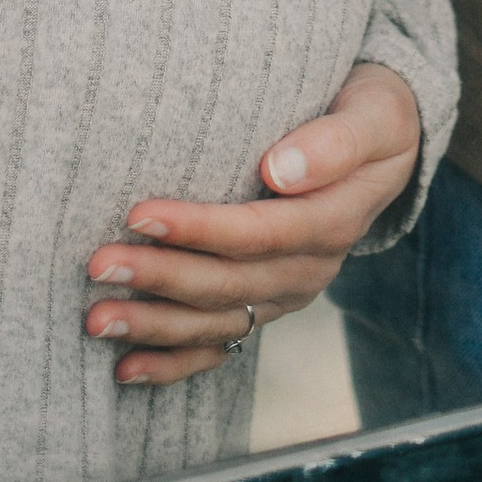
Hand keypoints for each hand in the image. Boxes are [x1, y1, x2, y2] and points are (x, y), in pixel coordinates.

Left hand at [82, 61, 421, 387]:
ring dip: (154, 324)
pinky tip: (126, 367)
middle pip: (226, 283)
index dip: (197, 229)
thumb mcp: (374, 115)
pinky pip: (221, 344)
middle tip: (97, 265)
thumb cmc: (372, 114)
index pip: (256, 233)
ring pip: (216, 321)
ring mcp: (287, 295)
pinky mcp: (268, 305)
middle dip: (158, 278)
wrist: (386, 141)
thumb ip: (335, 143)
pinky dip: (174, 363)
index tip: (139, 214)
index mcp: (332, 223)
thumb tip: (280, 170)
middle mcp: (309, 270)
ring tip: (95, 319)